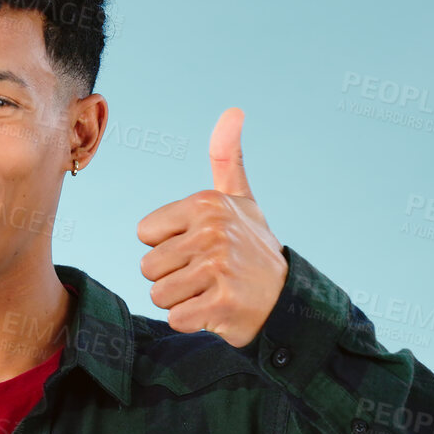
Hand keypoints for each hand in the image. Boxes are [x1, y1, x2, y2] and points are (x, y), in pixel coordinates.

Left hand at [136, 107, 288, 348]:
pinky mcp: (221, 303)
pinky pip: (177, 318)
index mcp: (206, 203)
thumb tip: (234, 111)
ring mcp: (218, 268)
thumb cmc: (254, 248)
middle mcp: (212, 231)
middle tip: (207, 275)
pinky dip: (193, 322)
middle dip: (172, 278)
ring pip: (159, 295)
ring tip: (211, 291)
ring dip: (181, 301)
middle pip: (148, 267)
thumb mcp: (240, 199)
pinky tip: (217, 310)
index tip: (199, 248)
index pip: (144, 234)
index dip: (167, 247)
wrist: (288, 298)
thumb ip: (227, 157)